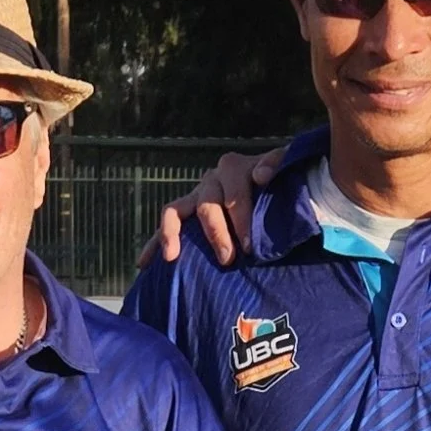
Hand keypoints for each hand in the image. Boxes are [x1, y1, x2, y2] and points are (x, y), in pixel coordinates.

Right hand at [136, 150, 281, 268]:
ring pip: (175, 211)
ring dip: (172, 234)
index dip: (241, 217)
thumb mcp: (287, 169)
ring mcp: (196, 196)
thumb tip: (260, 175)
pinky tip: (143, 264)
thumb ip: (279, 166)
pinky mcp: (186, 212)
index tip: (249, 246)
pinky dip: (154, 243)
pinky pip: (165, 226)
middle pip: (207, 204)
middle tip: (228, 258)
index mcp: (235, 168)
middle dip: (216, 233)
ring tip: (172, 257)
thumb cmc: (283, 182)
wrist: (275, 184)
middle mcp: (212, 179)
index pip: (234, 192)